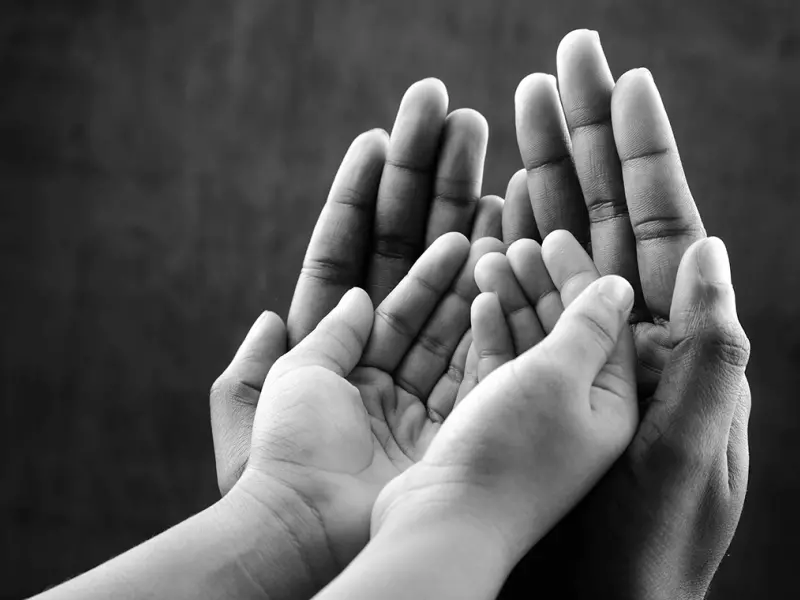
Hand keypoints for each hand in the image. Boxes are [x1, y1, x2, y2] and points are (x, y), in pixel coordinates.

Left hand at [211, 79, 500, 495]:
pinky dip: (486, 303)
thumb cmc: (281, 460)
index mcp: (330, 346)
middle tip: (454, 131)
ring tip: (490, 182)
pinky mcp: (452, 410)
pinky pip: (472, 347)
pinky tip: (502, 250)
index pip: (351, 255)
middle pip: (405, 263)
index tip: (383, 142)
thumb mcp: (275, 384)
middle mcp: (379, 359)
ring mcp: (419, 381)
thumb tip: (349, 295)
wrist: (305, 530)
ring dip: (465, 239)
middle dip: (428, 198)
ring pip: (447, 298)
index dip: (366, 200)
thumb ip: (307, 335)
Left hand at [235, 231, 508, 575]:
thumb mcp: (297, 372)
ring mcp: (419, 420)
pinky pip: (471, 389)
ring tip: (507, 262)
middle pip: (431, 328)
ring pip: (456, 354)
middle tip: (493, 241)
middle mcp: (388, 395)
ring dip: (480, 308)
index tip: (456, 241)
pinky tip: (505, 308)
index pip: (394, 314)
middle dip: (460, 285)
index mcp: (349, 374)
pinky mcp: (444, 443)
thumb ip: (330, 331)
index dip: (423, 277)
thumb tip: (356, 296)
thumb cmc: (290, 445)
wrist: (304, 519)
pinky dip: (489, 350)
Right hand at [371, 268, 637, 570]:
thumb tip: (620, 285)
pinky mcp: (495, 427)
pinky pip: (501, 368)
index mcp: (612, 404)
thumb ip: (589, 326)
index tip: (553, 235)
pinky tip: (480, 303)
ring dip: (513, 301)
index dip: (581, 274)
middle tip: (515, 243)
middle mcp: (579, 413)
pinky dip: (492, 334)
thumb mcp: (559, 378)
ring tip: (489, 261)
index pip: (606, 322)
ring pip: (529, 346)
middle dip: (542, 282)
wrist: (446, 524)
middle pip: (566, 330)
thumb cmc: (509, 455)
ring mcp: (535, 422)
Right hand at [503, 29, 750, 598]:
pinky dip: (506, 256)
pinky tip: (494, 216)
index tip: (622, 78)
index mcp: (673, 343)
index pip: (663, 222)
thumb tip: (713, 252)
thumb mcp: (691, 449)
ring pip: (555, 248)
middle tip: (558, 65)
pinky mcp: (525, 379)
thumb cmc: (642, 543)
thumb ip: (711, 349)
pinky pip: (517, 304)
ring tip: (511, 118)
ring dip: (538, 183)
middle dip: (582, 140)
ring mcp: (572, 353)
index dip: (644, 147)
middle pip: (605, 216)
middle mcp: (626, 339)